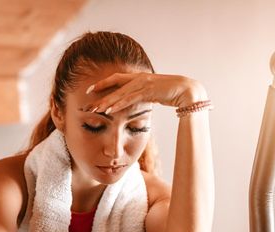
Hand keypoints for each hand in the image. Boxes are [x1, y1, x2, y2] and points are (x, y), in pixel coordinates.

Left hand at [83, 72, 207, 113]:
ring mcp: (143, 83)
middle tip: (87, 102)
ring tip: (94, 109)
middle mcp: (139, 78)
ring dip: (106, 102)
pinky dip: (118, 105)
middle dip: (99, 93)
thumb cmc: (172, 93)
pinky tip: (109, 111)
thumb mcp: (153, 93)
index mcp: (139, 77)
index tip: (90, 90)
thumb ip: (142, 96)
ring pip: (120, 93)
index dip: (103, 83)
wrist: (188, 91)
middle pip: (114, 85)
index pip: (116, 78)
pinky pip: (129, 99)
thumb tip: (136, 102)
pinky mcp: (148, 91)